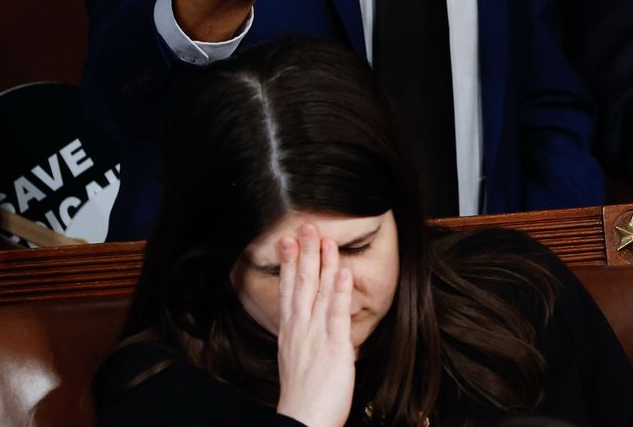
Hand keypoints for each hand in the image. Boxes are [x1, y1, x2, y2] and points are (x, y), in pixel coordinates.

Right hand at [273, 224, 355, 426]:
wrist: (303, 421)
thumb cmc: (304, 398)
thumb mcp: (297, 361)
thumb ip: (303, 339)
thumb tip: (308, 325)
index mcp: (291, 333)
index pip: (288, 291)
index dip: (289, 264)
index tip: (289, 241)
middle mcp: (300, 330)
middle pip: (301, 284)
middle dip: (304, 253)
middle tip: (307, 226)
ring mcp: (316, 336)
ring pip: (319, 292)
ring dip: (323, 263)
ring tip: (327, 238)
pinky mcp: (335, 347)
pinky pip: (337, 315)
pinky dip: (340, 292)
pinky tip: (343, 272)